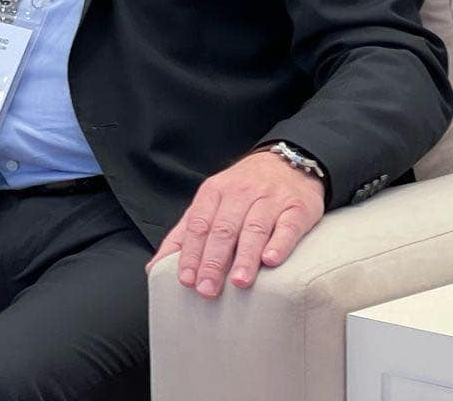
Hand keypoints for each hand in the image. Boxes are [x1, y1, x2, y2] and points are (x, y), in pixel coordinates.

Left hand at [148, 148, 325, 297]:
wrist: (287, 163)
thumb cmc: (243, 191)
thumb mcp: (210, 204)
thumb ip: (184, 235)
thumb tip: (156, 266)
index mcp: (214, 192)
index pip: (199, 224)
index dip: (191, 253)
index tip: (186, 279)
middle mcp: (240, 193)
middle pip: (223, 229)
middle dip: (213, 261)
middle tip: (207, 289)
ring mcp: (270, 199)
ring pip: (254, 228)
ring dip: (245, 257)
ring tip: (239, 282)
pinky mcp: (297, 208)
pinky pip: (288, 226)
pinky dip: (279, 243)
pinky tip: (271, 260)